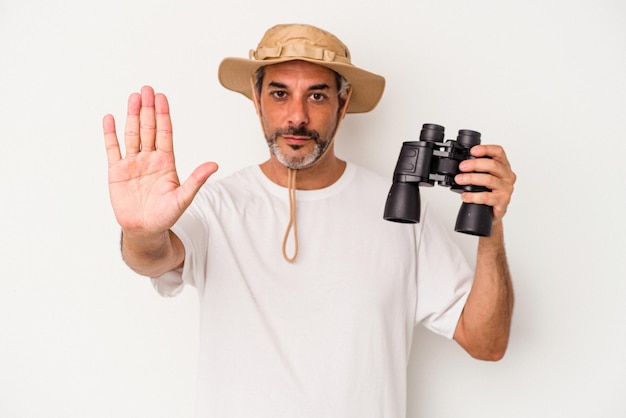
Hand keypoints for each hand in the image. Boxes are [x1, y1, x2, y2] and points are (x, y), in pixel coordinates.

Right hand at [103, 86, 217, 234]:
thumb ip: (196, 180)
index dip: (163, 115)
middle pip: (148, 128)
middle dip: (147, 109)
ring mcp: (132, 163)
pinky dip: (110, 134)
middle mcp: (149, 158)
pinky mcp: (117, 171)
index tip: (161, 97)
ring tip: (133, 97)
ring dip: (131, 116)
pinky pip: (112, 149)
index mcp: (166, 162)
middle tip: (147, 89)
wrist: (144, 229)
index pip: (165, 133)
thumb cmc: (165, 215)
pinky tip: (110, 118)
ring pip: (132, 134)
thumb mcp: (184, 198)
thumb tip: (214, 165)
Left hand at [454, 145, 515, 222]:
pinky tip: (465, 196)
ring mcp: (506, 189)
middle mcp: (507, 176)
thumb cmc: (488, 192)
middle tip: (462, 167)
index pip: (499, 152)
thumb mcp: (485, 176)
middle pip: (493, 165)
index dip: (486, 149)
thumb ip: (478, 168)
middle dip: (475, 164)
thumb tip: (461, 164)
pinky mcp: (502, 202)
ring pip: (489, 180)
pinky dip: (474, 196)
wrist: (492, 213)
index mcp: (504, 166)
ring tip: (460, 179)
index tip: (473, 151)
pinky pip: (487, 197)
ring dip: (471, 179)